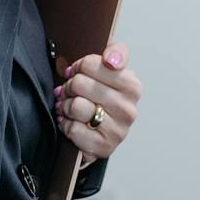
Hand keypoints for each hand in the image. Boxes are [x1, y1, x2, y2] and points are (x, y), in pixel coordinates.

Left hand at [54, 42, 140, 164]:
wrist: (100, 132)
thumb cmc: (102, 95)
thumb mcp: (110, 68)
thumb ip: (115, 52)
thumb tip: (111, 61)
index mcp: (132, 86)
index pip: (90, 64)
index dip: (78, 67)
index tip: (78, 72)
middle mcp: (128, 109)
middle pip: (79, 84)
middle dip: (69, 87)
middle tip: (71, 91)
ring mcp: (117, 131)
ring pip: (76, 106)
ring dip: (66, 107)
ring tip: (70, 108)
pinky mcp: (103, 148)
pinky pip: (73, 129)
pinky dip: (66, 126)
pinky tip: (72, 124)